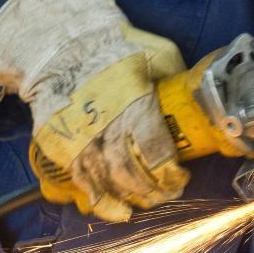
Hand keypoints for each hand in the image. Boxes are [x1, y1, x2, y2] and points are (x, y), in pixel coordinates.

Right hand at [0, 0, 188, 221]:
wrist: (61, 42)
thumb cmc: (116, 45)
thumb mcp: (158, 52)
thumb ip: (174, 77)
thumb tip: (193, 101)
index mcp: (134, 101)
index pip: (155, 149)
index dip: (170, 172)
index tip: (181, 178)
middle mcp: (107, 122)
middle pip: (131, 170)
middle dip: (152, 190)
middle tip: (165, 195)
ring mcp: (81, 134)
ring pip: (106, 179)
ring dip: (126, 198)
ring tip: (139, 207)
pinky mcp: (61, 141)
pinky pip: (80, 178)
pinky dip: (97, 199)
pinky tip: (111, 210)